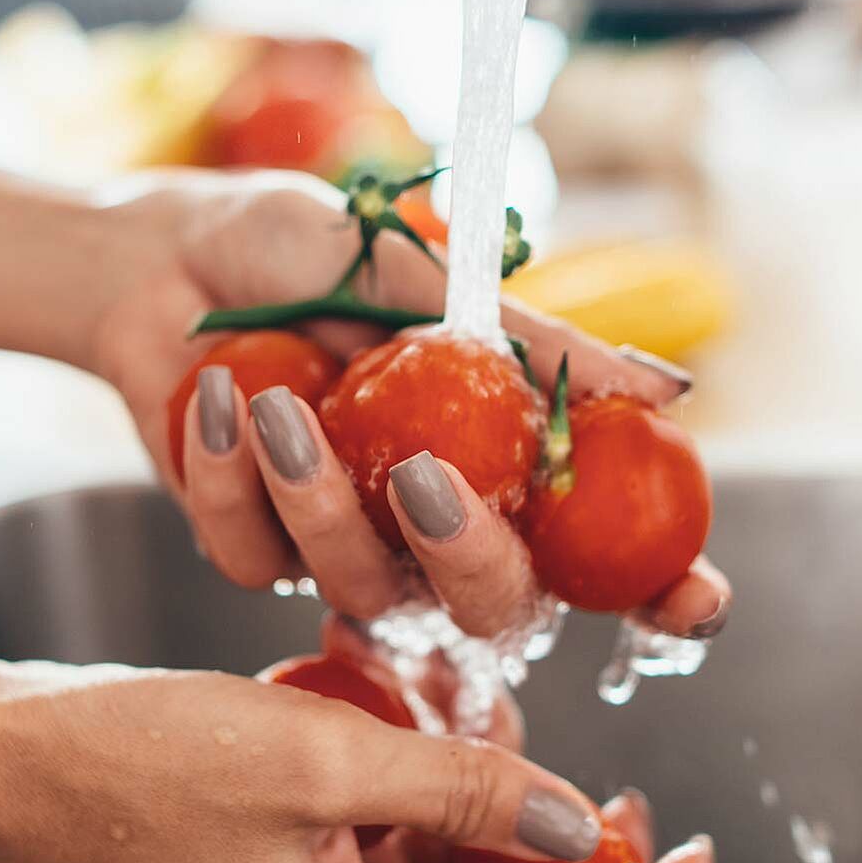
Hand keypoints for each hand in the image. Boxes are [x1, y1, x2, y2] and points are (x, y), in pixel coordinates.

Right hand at [0, 649, 713, 862]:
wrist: (16, 756)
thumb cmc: (141, 767)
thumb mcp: (319, 761)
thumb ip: (460, 792)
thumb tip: (580, 823)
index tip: (687, 852)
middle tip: (623, 785)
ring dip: (502, 799)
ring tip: (494, 702)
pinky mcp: (309, 862)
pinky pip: (407, 831)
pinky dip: (433, 767)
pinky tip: (412, 687)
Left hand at [86, 170, 730, 638]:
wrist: (162, 253)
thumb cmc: (305, 252)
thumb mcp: (419, 277)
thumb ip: (531, 344)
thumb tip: (671, 389)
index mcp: (501, 461)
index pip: (606, 554)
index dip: (661, 591)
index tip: (699, 599)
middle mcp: (436, 525)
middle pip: (495, 610)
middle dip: (467, 557)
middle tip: (420, 475)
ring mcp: (345, 549)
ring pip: (365, 592)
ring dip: (316, 498)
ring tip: (271, 400)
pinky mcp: (253, 552)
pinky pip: (256, 562)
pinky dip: (228, 477)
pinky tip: (214, 396)